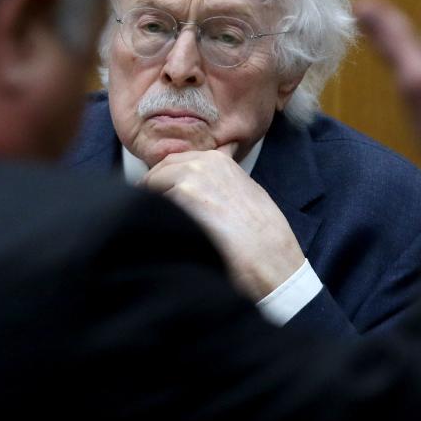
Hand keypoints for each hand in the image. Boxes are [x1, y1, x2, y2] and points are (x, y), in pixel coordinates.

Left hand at [141, 146, 305, 301]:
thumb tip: (194, 188)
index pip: (173, 162)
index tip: (156, 194)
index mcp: (218, 159)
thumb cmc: (265, 235)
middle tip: (148, 212)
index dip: (162, 181)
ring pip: (151, 191)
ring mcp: (189, 182)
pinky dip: (153, 223)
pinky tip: (166, 238)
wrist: (272, 260)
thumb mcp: (246, 191)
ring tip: (159, 228)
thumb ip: (219, 181)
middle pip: (158, 173)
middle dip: (151, 191)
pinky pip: (152, 211)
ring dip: (150, 208)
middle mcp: (202, 165)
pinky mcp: (180, 205)